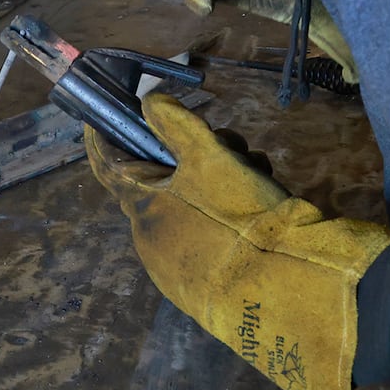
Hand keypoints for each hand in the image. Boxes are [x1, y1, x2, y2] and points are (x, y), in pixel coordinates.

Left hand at [86, 95, 389, 389]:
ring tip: (258, 172)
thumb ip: (177, 125)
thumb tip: (149, 100)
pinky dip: (229, 209)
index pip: (107, 165)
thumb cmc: (237, 216)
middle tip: (230, 141)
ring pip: (192, 202)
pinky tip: (264, 203)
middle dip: (192, 152)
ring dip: (219, 177)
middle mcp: (152, 241)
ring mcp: (179, 266)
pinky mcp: (210, 282)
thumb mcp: (209, 159)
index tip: (111, 111)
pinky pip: (209, 231)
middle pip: (162, 179)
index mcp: (142, 209)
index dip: (106, 135)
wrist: (284, 289)